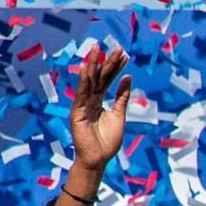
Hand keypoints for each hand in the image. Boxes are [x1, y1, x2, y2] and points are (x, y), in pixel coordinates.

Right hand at [67, 47, 132, 173]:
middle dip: (107, 62)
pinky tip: (87, 69)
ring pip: (89, 81)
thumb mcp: (119, 115)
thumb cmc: (107, 140)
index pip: (108, 80)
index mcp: (99, 100)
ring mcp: (82, 105)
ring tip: (97, 49)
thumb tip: (128, 77)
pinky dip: (84, 82)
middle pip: (99, 77)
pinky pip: (81, 94)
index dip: (116, 67)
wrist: (98, 159)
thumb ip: (122, 97)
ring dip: (93, 64)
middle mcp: (89, 99)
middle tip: (116, 47)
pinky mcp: (77, 112)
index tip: (125, 54)